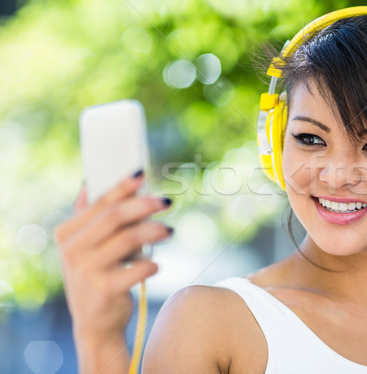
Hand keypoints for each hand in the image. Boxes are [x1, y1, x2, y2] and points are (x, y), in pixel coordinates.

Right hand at [54, 172, 171, 371]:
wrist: (95, 324)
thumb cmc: (97, 276)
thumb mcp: (86, 247)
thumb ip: (89, 216)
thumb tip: (91, 182)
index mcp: (67, 233)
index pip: (98, 202)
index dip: (122, 186)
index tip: (142, 173)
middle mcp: (72, 250)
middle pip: (114, 217)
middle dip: (144, 205)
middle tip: (166, 201)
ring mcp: (87, 271)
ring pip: (129, 239)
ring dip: (154, 231)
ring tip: (169, 231)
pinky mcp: (105, 290)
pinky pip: (137, 268)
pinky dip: (151, 264)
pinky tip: (155, 265)